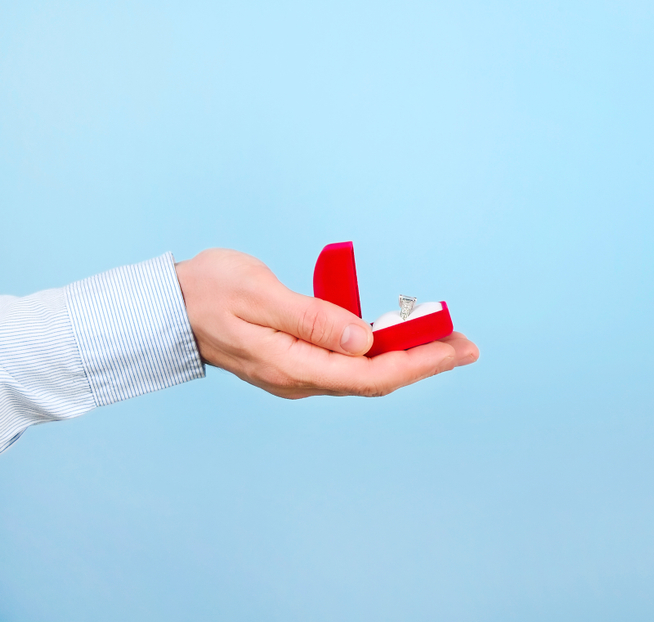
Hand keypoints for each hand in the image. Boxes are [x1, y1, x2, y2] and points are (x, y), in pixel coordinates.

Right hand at [174, 249, 478, 398]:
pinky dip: (382, 349)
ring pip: (367, 373)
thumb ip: (312, 318)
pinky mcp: (300, 362)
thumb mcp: (258, 294)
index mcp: (294, 367)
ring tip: (445, 336)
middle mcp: (302, 379)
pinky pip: (351, 363)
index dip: (419, 362)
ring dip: (407, 355)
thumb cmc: (208, 292)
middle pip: (377, 379)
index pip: (371, 375)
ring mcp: (301, 374)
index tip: (456, 348)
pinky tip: (401, 335)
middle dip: (425, 361)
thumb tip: (364, 341)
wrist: (168, 308)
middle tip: (466, 344)